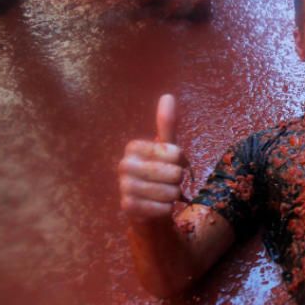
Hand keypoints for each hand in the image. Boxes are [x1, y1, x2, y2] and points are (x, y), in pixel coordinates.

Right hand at [118, 94, 186, 219]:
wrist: (148, 208)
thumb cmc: (160, 175)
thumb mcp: (167, 150)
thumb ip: (167, 125)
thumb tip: (168, 96)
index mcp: (133, 147)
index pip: (174, 152)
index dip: (180, 160)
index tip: (172, 163)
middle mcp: (124, 165)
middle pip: (173, 173)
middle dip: (178, 180)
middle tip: (168, 182)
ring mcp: (124, 187)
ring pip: (169, 192)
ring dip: (173, 195)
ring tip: (164, 194)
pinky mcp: (128, 207)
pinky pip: (162, 208)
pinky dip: (167, 209)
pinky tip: (159, 206)